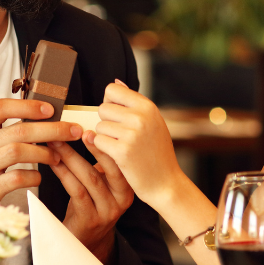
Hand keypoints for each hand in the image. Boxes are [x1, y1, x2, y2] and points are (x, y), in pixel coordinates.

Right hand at [0, 99, 81, 215]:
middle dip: (51, 129)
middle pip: (18, 131)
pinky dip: (34, 177)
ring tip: (56, 156)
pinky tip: (39, 177)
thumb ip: (6, 128)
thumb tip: (45, 115)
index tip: (50, 108)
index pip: (0, 108)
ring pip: (17, 152)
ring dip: (44, 153)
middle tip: (72, 131)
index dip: (27, 106)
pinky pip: (17, 179)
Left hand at [47, 138, 133, 263]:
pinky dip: (64, 174)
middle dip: (89, 146)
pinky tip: (53, 163)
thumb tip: (84, 130)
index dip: (105, 141)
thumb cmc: (91, 206)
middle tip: (70, 129)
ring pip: (89, 178)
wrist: (87, 242)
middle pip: (109, 166)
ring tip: (55, 142)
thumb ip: (100, 164)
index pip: (121, 159)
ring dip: (70, 157)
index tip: (88, 124)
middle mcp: (123, 199)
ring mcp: (108, 211)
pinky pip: (77, 191)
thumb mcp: (102, 185)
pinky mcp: (90, 219)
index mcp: (128, 186)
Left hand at [89, 81, 185, 210]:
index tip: (118, 116)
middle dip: (106, 122)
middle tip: (121, 136)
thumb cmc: (157, 152)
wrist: (166, 183)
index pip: (112, 90)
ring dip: (105, 137)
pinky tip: (117, 155)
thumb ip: (133, 102)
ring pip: (99, 126)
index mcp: (148, 106)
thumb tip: (116, 81)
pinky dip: (103, 149)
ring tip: (122, 146)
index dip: (110, 103)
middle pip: (103, 108)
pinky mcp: (122, 152)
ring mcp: (132, 134)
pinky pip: (97, 141)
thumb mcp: (152, 122)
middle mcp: (141, 117)